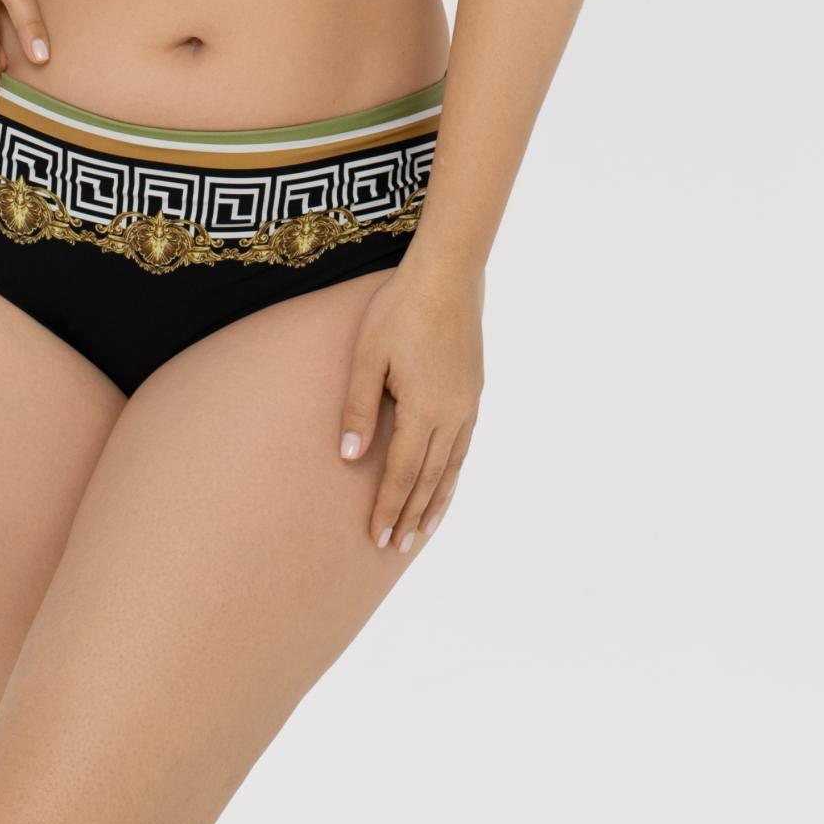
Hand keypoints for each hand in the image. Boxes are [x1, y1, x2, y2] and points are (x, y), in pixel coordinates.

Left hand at [338, 260, 485, 551]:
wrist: (447, 277)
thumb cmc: (398, 311)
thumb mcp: (367, 356)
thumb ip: (358, 408)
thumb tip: (349, 458)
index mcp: (423, 409)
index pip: (402, 473)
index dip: (390, 507)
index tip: (378, 538)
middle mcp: (451, 415)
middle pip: (429, 478)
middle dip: (411, 514)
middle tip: (395, 547)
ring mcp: (467, 404)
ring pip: (451, 467)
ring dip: (436, 501)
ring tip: (423, 531)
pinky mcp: (474, 391)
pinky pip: (463, 446)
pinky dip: (453, 473)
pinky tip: (446, 482)